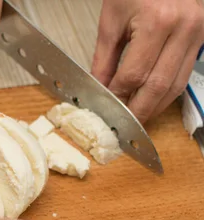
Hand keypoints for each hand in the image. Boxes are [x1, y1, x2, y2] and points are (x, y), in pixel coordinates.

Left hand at [92, 0, 203, 122]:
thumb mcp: (112, 21)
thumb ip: (104, 60)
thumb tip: (99, 89)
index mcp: (158, 22)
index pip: (134, 74)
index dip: (118, 96)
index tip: (106, 109)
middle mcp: (184, 28)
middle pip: (158, 86)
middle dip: (139, 110)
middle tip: (123, 125)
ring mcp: (198, 33)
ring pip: (176, 85)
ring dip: (155, 106)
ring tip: (136, 118)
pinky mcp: (203, 37)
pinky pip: (184, 74)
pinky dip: (167, 92)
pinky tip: (152, 100)